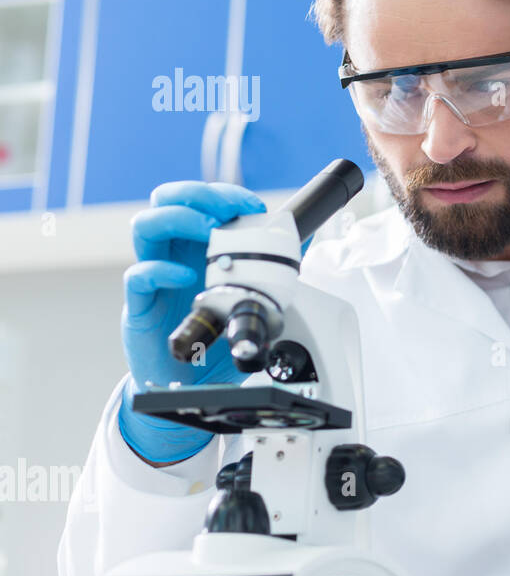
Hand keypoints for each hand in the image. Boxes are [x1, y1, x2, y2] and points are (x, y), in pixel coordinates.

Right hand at [119, 181, 266, 463]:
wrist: (191, 381)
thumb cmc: (216, 336)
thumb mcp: (251, 297)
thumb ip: (272, 267)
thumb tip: (303, 241)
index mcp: (197, 246)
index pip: (198, 201)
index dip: (222, 194)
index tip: (249, 204)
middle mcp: (172, 254)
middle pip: (166, 201)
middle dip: (196, 194)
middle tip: (224, 210)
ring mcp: (154, 276)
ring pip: (145, 226)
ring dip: (178, 219)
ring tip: (206, 231)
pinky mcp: (140, 305)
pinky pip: (138, 275)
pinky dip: (162, 270)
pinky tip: (187, 277)